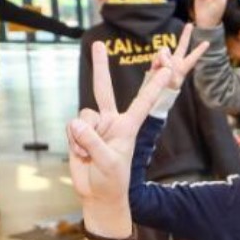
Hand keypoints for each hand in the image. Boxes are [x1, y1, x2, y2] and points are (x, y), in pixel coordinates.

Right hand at [66, 38, 183, 203]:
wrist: (98, 194)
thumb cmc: (112, 181)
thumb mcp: (108, 163)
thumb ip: (93, 142)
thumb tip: (76, 122)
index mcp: (128, 127)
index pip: (143, 102)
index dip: (154, 86)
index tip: (167, 68)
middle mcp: (112, 121)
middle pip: (103, 89)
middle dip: (100, 67)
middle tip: (98, 45)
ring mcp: (95, 126)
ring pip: (82, 115)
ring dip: (81, 136)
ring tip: (89, 155)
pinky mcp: (80, 133)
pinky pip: (71, 128)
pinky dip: (73, 142)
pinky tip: (81, 155)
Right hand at [144, 34, 209, 100]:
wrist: (155, 93)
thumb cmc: (166, 89)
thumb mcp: (170, 78)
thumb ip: (167, 64)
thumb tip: (164, 54)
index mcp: (183, 68)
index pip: (193, 57)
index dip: (199, 50)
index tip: (207, 43)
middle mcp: (176, 62)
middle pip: (182, 46)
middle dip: (185, 35)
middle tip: (190, 25)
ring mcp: (167, 60)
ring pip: (164, 50)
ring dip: (161, 58)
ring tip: (161, 69)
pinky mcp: (157, 61)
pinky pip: (156, 55)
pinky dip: (155, 61)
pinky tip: (155, 68)